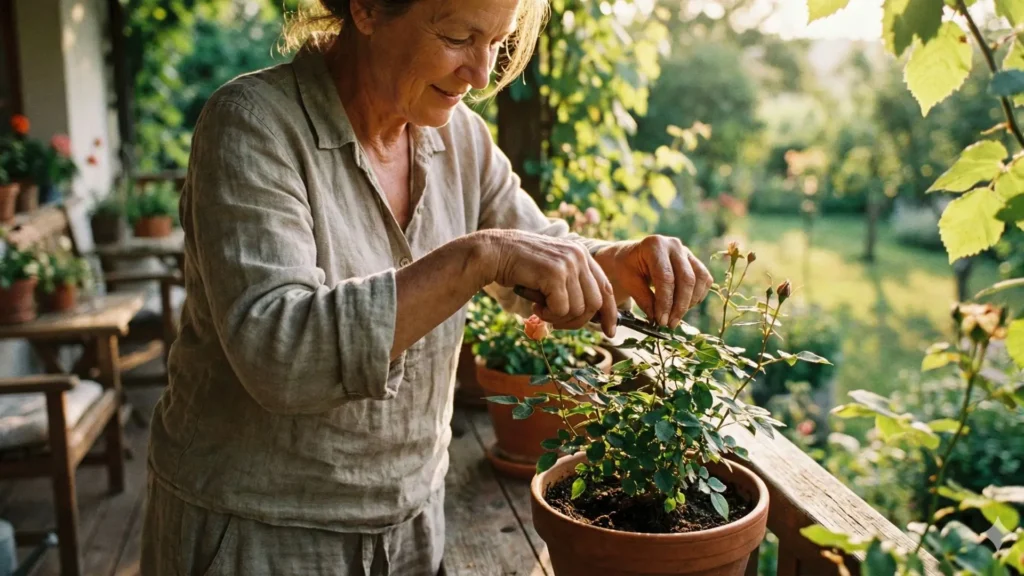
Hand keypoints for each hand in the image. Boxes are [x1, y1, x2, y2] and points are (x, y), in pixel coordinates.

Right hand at [478, 230, 617, 336]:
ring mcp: (568, 263)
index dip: (610, 312)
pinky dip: (547, 314)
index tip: (610, 331)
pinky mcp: (555, 273)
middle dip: (578, 321)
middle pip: (595, 303)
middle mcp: (579, 256)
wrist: (494, 252)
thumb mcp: (552, 272)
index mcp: (581, 254)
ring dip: (558, 318)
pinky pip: (562, 309)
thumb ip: (571, 286)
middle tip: (556, 321)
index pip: (606, 288)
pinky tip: (535, 304)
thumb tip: (589, 315)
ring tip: (541, 308)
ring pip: (578, 309)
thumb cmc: (519, 266)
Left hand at [593, 235, 711, 328]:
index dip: (666, 302)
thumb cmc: (628, 267)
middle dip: (680, 306)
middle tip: (670, 324)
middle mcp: (674, 245)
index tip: (662, 321)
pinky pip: (704, 279)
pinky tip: (684, 307)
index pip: (666, 277)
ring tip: (676, 317)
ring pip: (699, 279)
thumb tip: (658, 319)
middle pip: (686, 279)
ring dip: (690, 302)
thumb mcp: (628, 281)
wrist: (632, 256)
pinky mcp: (694, 261)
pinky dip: (697, 296)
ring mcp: (686, 251)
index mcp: (655, 245)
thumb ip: (644, 299)